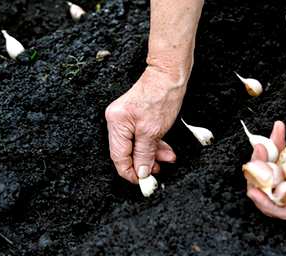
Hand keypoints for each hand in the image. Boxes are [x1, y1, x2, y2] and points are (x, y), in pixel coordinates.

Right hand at [105, 66, 186, 182]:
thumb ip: (144, 154)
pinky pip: (140, 136)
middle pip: (127, 151)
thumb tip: (141, 172)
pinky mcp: (134, 116)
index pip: (118, 157)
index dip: (130, 172)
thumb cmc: (161, 96)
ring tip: (167, 158)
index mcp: (116, 123)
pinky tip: (164, 149)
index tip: (143, 182)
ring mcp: (124, 118)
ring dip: (152, 153)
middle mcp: (116, 121)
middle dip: (144, 162)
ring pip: (136, 145)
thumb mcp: (153, 131)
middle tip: (158, 171)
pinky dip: (152, 144)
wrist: (169, 74)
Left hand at [247, 121, 285, 221]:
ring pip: (273, 166)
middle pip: (272, 185)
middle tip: (259, 152)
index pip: (282, 209)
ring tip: (268, 138)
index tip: (252, 190)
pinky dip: (278, 140)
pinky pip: (282, 151)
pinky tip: (279, 129)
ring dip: (267, 151)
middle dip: (261, 168)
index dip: (264, 201)